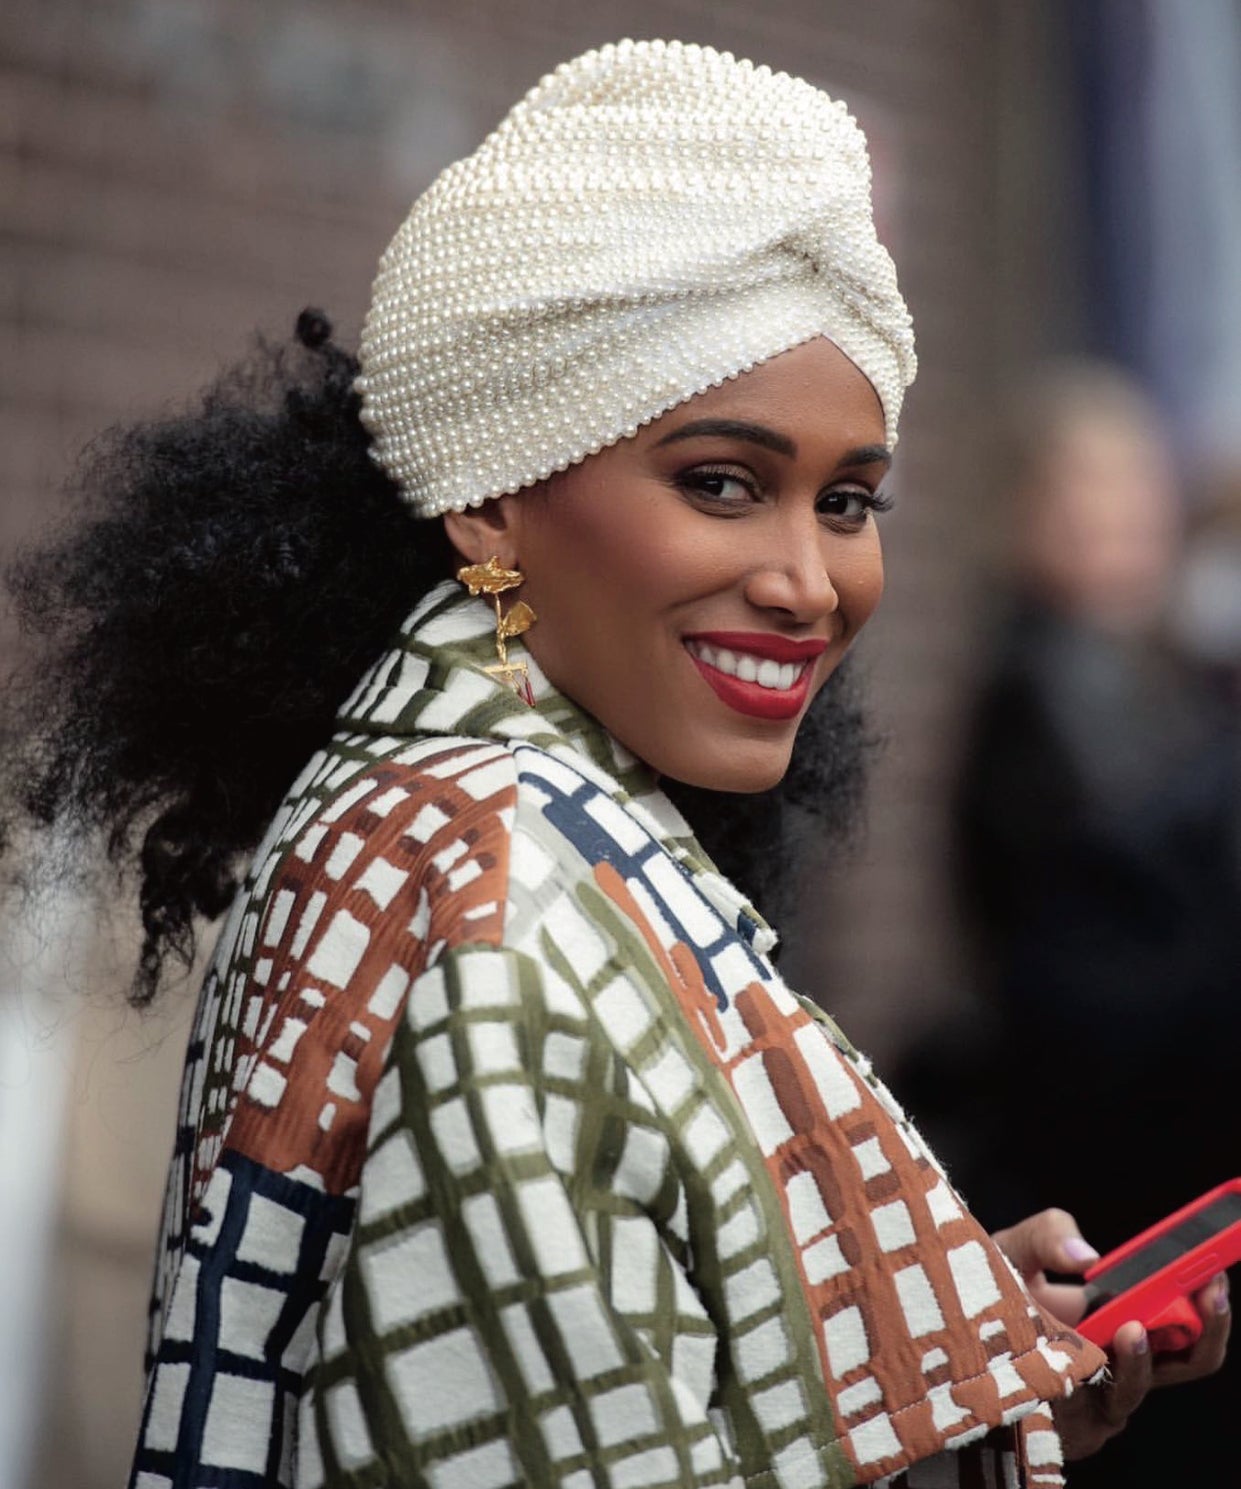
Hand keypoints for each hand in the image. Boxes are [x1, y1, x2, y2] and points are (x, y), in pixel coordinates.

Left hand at [992, 1208, 1230, 1459]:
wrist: (943, 1330)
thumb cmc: (986, 1289)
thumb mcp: (1016, 1249)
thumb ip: (1050, 1235)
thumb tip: (1088, 1257)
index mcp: (1119, 1316)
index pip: (1182, 1317)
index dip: (1207, 1302)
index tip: (1213, 1274)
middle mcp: (1118, 1361)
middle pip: (1186, 1362)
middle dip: (1201, 1331)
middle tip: (1201, 1297)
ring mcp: (1096, 1397)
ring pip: (1138, 1389)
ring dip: (1139, 1360)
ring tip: (1130, 1328)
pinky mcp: (1068, 1425)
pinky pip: (1089, 1410)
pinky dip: (1083, 1384)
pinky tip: (1071, 1360)